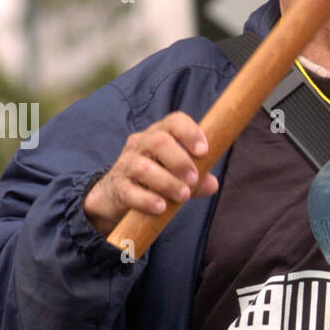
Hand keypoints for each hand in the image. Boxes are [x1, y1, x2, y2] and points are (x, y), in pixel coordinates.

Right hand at [83, 112, 218, 237]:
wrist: (116, 196)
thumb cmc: (154, 181)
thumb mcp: (178, 176)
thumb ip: (197, 180)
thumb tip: (213, 184)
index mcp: (159, 135)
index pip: (174, 122)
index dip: (190, 132)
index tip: (204, 151)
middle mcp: (141, 145)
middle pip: (158, 141)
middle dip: (180, 161)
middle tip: (193, 179)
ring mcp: (126, 165)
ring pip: (144, 167)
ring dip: (167, 182)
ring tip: (183, 196)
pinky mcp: (118, 188)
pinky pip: (130, 192)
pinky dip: (147, 200)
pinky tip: (161, 207)